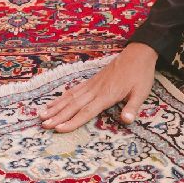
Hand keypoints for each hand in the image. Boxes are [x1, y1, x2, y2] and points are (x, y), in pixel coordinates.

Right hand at [39, 43, 157, 131]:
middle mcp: (96, 90)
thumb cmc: (141, 74)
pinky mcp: (92, 80)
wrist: (138, 53)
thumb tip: (127, 120)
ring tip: (42, 115)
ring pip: (71, 97)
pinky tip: (55, 102)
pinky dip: (63, 96)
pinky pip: (74, 90)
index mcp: (107, 95)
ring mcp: (92, 84)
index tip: (59, 128)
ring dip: (56, 106)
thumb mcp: (141, 92)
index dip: (73, 121)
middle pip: (74, 105)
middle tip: (43, 124)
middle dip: (58, 116)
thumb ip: (132, 107)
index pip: (87, 111)